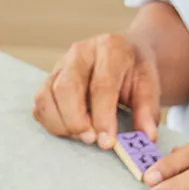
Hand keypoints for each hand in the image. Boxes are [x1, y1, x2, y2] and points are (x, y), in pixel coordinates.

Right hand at [33, 34, 160, 148]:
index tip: (107, 141)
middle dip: (75, 121)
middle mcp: (79, 53)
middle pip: (66, 89)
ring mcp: (58, 66)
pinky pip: (39, 106)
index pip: (101, 85)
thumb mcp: (149, 84)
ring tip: (81, 137)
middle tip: (90, 140)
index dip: (103, 116)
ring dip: (60, 124)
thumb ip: (147, 110)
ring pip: (46, 98)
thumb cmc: (133, 71)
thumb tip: (146, 137)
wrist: (121, 55)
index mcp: (110, 48)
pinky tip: (69, 130)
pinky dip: (50, 123)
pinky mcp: (47, 81)